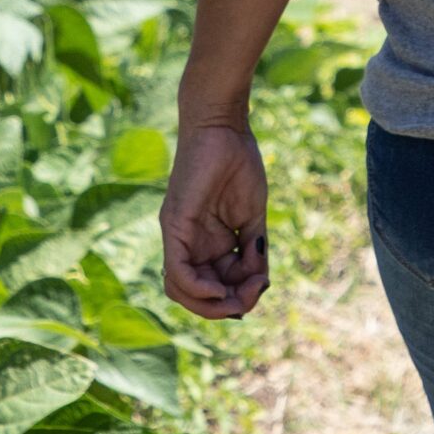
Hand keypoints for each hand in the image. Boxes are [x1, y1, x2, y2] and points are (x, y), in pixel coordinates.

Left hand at [161, 124, 270, 319]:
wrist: (224, 127)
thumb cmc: (239, 163)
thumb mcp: (251, 216)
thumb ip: (253, 250)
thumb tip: (258, 284)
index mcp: (207, 243)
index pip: (214, 287)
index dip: (238, 297)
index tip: (261, 285)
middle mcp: (188, 243)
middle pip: (197, 295)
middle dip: (228, 306)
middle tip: (253, 294)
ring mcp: (177, 236)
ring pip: (182, 291)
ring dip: (213, 305)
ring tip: (240, 295)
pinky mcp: (172, 226)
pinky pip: (177, 272)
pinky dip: (198, 290)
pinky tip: (220, 292)